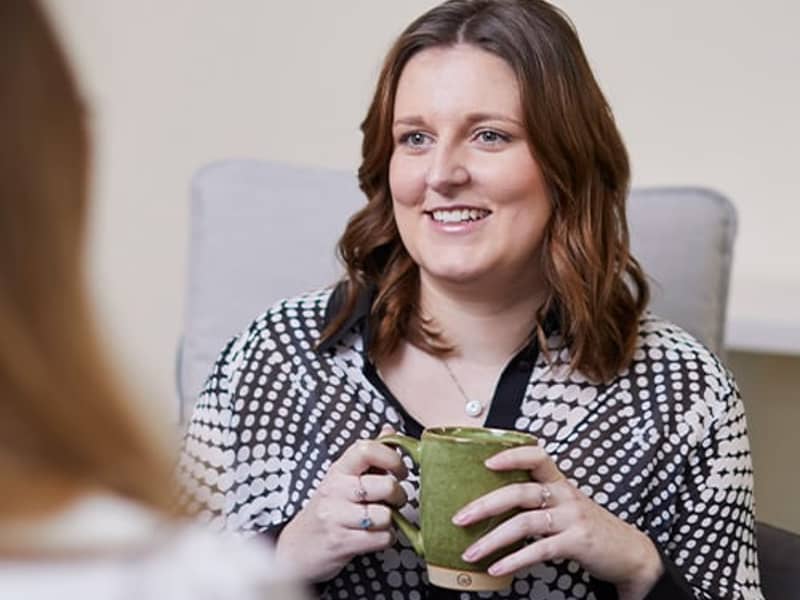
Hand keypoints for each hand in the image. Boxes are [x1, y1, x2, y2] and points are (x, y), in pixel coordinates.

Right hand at [275, 426, 406, 581]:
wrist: (299, 546)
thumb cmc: (330, 508)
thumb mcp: (344, 478)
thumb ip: (369, 456)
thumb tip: (390, 430)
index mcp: (339, 469)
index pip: (367, 449)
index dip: (393, 458)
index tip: (400, 470)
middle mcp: (335, 490)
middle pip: (386, 485)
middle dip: (399, 496)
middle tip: (393, 500)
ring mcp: (336, 517)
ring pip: (386, 515)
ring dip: (391, 521)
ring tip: (380, 520)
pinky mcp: (341, 542)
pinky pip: (382, 539)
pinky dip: (386, 539)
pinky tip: (375, 536)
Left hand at [452, 445, 662, 599]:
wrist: (629, 553)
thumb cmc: (588, 527)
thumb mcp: (565, 505)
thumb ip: (536, 500)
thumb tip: (489, 503)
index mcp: (559, 482)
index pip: (536, 456)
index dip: (511, 455)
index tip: (485, 462)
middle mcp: (565, 494)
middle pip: (519, 491)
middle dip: (485, 504)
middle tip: (459, 517)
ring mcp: (572, 518)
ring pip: (525, 522)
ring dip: (492, 539)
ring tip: (470, 552)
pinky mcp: (578, 542)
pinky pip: (539, 549)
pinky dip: (514, 560)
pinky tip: (497, 568)